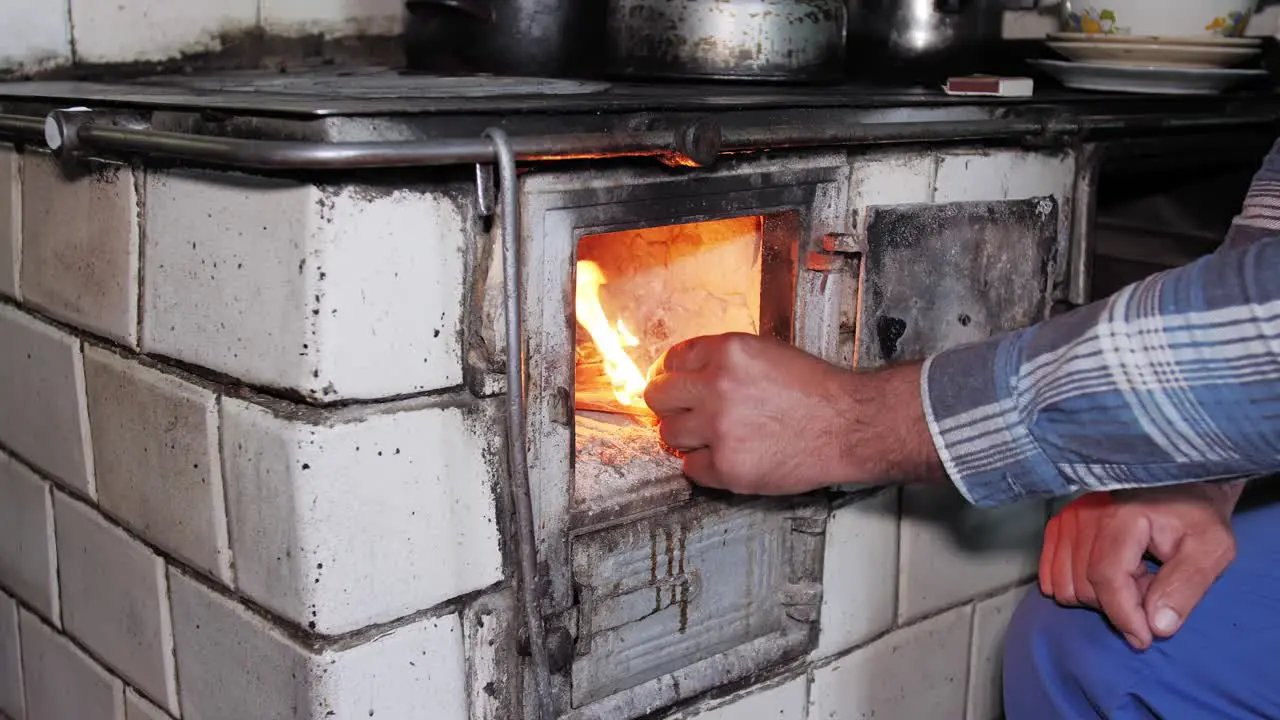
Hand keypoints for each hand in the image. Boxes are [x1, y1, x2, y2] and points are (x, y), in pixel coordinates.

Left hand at [642, 333, 943, 494]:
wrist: (849, 426)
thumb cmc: (817, 392)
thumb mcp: (768, 353)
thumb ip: (725, 361)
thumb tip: (686, 375)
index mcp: (728, 352)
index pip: (672, 359)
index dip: (669, 375)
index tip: (671, 385)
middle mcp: (717, 386)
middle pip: (658, 397)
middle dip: (667, 406)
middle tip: (680, 414)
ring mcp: (719, 428)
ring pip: (669, 435)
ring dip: (685, 438)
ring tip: (711, 438)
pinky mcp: (727, 466)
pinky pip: (691, 468)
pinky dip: (704, 466)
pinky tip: (728, 457)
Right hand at [1040, 482, 1243, 649]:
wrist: (1181, 482)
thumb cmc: (1198, 516)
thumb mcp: (1212, 549)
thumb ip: (1186, 587)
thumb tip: (1157, 625)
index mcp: (1122, 516)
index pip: (1107, 578)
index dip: (1125, 616)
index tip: (1145, 639)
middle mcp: (1086, 514)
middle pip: (1085, 586)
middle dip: (1119, 605)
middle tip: (1152, 591)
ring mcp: (1068, 518)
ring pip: (1066, 585)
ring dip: (1099, 597)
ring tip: (1133, 580)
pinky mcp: (1060, 524)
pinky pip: (1051, 575)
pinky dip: (1077, 587)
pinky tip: (1107, 576)